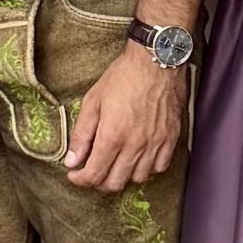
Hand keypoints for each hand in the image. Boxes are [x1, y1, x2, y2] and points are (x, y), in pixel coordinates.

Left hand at [64, 44, 188, 191]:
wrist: (157, 60)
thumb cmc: (123, 76)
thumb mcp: (93, 100)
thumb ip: (81, 134)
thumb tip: (72, 161)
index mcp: (113, 135)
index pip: (94, 174)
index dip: (80, 179)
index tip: (74, 174)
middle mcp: (135, 145)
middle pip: (114, 183)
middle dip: (98, 181)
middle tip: (92, 170)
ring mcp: (155, 144)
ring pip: (137, 179)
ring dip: (122, 176)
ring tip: (114, 163)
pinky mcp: (170, 139)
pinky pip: (159, 168)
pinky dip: (146, 169)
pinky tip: (138, 158)